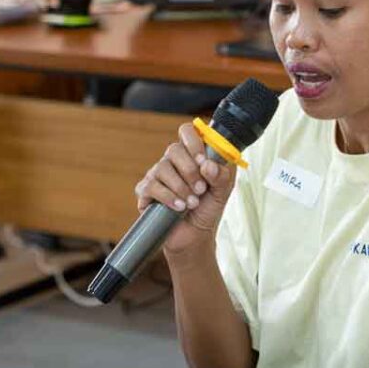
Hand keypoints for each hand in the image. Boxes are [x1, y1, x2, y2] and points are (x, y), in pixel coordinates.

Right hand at [135, 123, 236, 252]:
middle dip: (190, 171)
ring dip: (181, 187)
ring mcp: (157, 175)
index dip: (194, 141)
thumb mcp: (222, 192)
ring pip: (162, 168)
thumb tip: (207, 165)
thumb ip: (221, 176)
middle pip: (174, 149)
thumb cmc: (207, 209)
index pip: (187, 132)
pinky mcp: (146, 192)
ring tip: (192, 203)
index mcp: (192, 155)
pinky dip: (168, 197)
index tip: (203, 160)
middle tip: (200, 188)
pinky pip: (151, 186)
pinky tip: (179, 207)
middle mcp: (173, 162)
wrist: (195, 235)